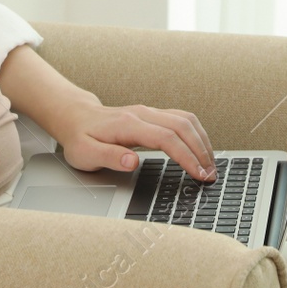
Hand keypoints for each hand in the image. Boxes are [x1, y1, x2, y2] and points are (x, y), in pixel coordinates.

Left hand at [54, 101, 217, 181]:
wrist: (76, 118)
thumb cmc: (80, 139)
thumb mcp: (85, 154)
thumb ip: (109, 157)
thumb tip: (133, 162)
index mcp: (128, 124)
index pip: (166, 138)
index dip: (186, 156)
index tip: (198, 174)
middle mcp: (142, 113)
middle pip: (182, 126)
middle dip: (201, 151)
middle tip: (210, 175)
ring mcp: (149, 112)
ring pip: (186, 119)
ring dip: (202, 141)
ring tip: (210, 164)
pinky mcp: (153, 114)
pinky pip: (182, 119)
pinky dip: (196, 134)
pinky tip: (201, 148)